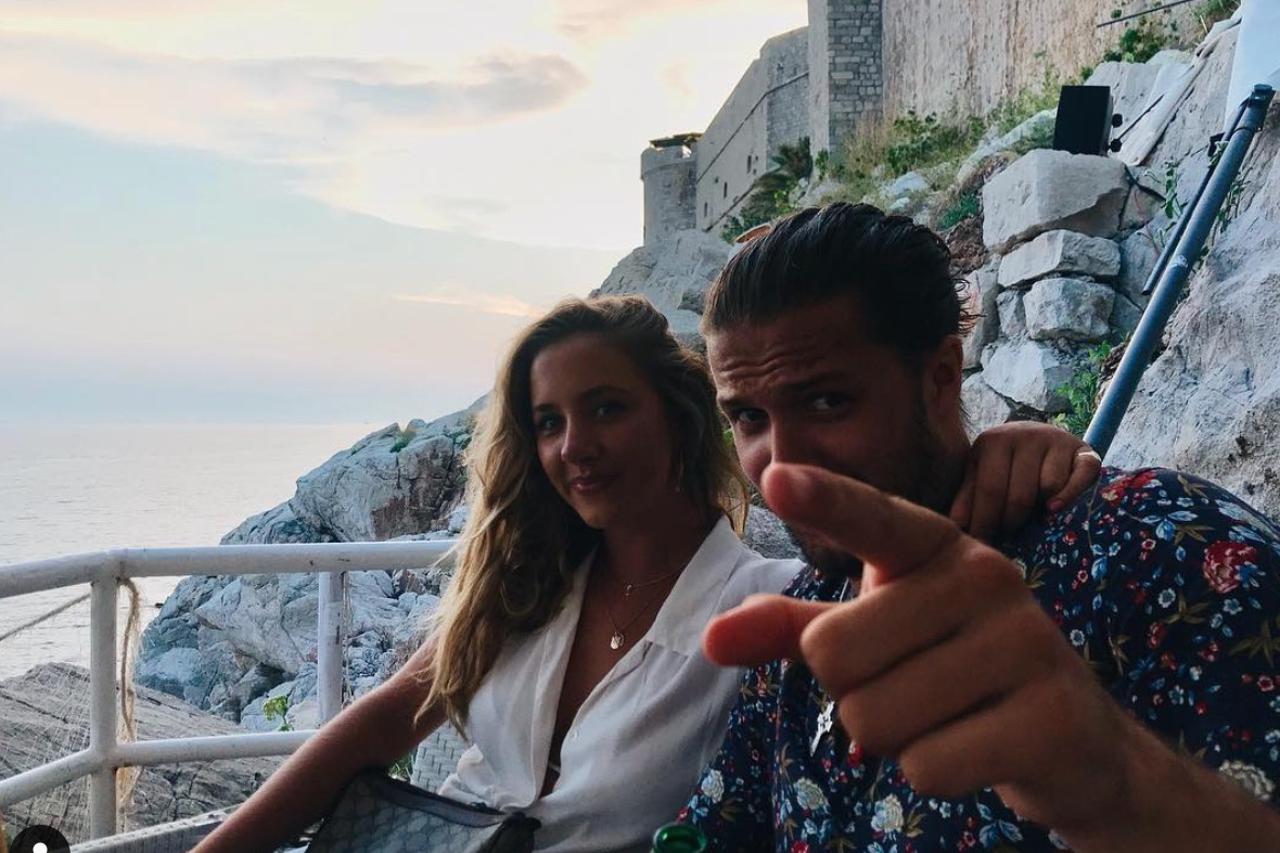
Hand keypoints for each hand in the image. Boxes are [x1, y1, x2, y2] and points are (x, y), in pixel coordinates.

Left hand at [705, 463, 1135, 839]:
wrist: (1073, 739)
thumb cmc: (950, 668)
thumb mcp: (871, 636)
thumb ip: (793, 628)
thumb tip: (711, 638)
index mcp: (937, 546)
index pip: (871, 519)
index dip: (823, 500)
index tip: (774, 475)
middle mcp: (986, 577)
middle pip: (834, 656)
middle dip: (853, 694)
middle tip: (914, 686)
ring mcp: (1027, 644)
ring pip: (874, 718)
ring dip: (894, 738)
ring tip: (948, 715)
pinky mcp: (1050, 718)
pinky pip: (925, 766)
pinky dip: (934, 772)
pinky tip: (979, 747)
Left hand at [949, 421, 1100, 541]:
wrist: (1041, 439)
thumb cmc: (1004, 466)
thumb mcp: (980, 474)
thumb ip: (968, 497)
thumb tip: (956, 526)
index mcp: (993, 441)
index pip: (990, 490)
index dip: (986, 522)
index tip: (982, 544)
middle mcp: (1025, 435)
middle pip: (1019, 494)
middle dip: (1011, 523)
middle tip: (1007, 538)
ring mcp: (1057, 440)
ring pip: (1048, 488)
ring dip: (1039, 511)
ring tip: (1029, 519)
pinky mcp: (1085, 451)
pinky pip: (1083, 475)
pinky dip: (1071, 495)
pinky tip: (1055, 509)